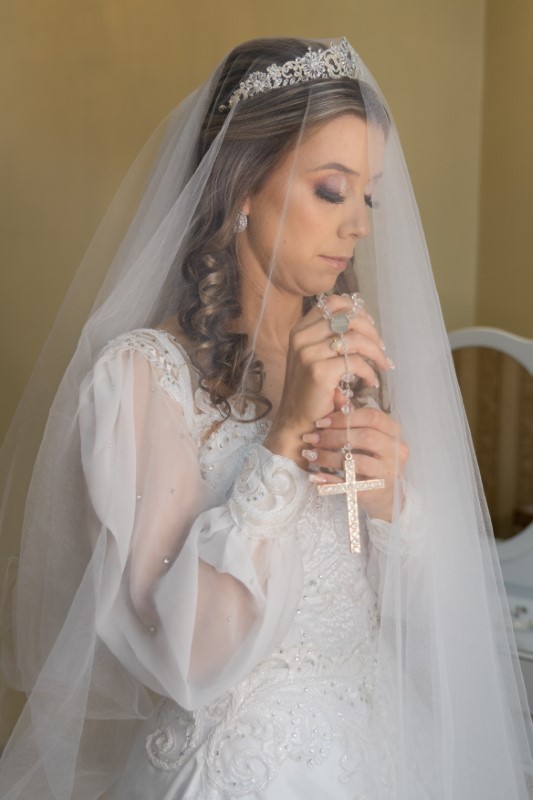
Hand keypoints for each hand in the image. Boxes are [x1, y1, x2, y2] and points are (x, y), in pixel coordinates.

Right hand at [263, 294, 393, 465]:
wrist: (297, 424)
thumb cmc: (311, 392)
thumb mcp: (315, 357)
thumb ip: (330, 338)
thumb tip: (363, 320)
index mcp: (300, 329)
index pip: (334, 303)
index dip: (357, 311)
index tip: (371, 327)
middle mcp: (301, 337)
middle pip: (348, 318)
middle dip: (372, 332)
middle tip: (381, 350)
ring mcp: (308, 353)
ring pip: (355, 339)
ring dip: (376, 352)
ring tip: (382, 366)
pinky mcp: (319, 371)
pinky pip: (355, 363)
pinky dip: (369, 372)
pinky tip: (370, 383)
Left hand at [301, 404, 408, 521]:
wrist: (383, 494)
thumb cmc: (371, 459)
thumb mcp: (364, 437)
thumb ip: (351, 417)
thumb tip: (336, 394)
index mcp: (393, 432)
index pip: (372, 417)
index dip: (344, 418)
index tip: (321, 422)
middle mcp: (396, 451)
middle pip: (365, 437)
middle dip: (334, 437)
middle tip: (311, 438)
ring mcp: (389, 472)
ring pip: (358, 461)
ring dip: (329, 457)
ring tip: (311, 455)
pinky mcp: (378, 491)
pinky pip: (351, 485)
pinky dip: (331, 480)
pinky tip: (316, 476)